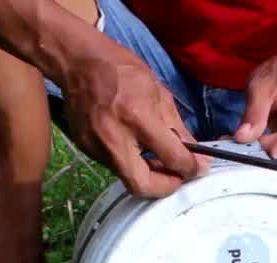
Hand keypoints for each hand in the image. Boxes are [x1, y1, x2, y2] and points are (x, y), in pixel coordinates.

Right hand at [60, 42, 207, 196]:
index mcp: (137, 116)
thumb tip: (195, 155)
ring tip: (158, 158)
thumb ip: (177, 128)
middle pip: (142, 186)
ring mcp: (96, 146)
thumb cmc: (122, 71)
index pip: (171, 157)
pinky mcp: (86, 149)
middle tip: (176, 176)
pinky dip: (131, 162)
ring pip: (128, 177)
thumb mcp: (158, 92)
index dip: (190, 168)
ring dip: (148, 173)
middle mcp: (114, 137)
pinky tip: (136, 147)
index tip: (198, 169)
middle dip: (164, 187)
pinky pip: (115, 165)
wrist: (78, 61)